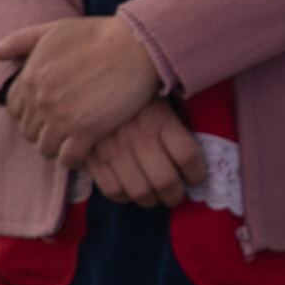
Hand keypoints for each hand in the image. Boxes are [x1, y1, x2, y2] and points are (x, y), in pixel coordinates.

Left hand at [0, 16, 162, 163]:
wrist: (137, 45)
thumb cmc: (98, 35)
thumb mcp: (52, 31)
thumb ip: (14, 42)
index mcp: (30, 77)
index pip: (14, 110)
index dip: (30, 111)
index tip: (51, 107)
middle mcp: (40, 100)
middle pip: (28, 131)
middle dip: (44, 128)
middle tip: (66, 122)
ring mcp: (62, 118)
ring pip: (45, 148)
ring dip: (58, 145)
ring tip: (76, 135)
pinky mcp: (86, 131)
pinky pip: (68, 159)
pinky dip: (74, 158)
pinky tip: (86, 146)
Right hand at [84, 101, 208, 206]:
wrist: (86, 83)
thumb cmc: (132, 90)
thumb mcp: (159, 96)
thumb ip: (174, 122)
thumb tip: (190, 154)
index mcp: (161, 119)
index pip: (188, 156)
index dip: (197, 173)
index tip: (197, 178)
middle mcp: (139, 138)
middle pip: (166, 181)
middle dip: (175, 194)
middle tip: (177, 195)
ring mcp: (114, 151)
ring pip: (140, 192)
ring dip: (152, 201)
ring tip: (156, 198)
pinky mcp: (92, 159)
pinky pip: (112, 190)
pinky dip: (125, 198)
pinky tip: (130, 193)